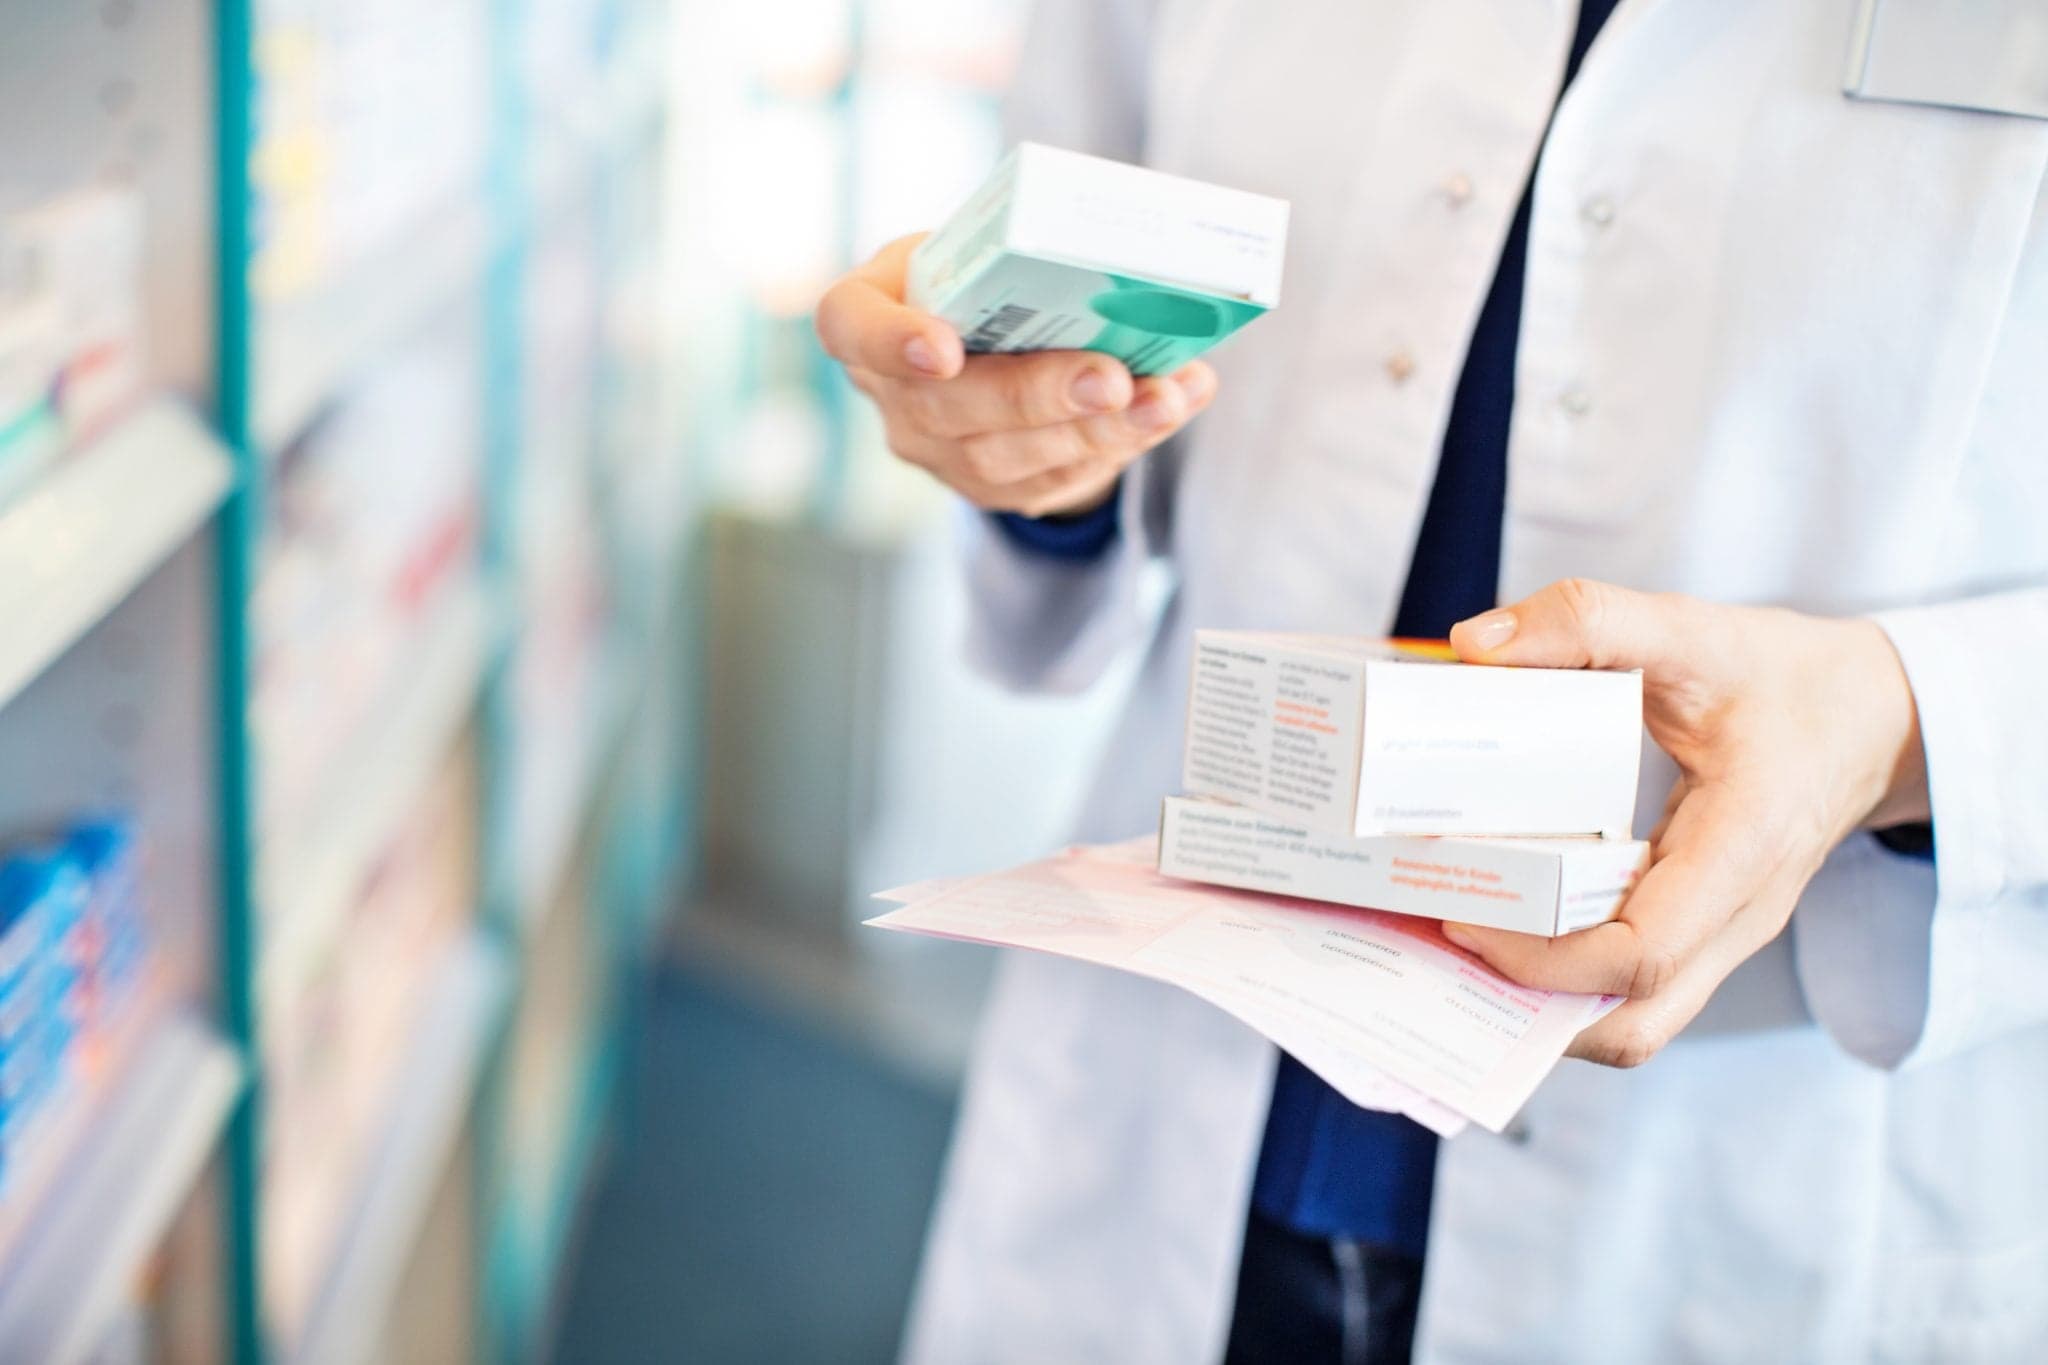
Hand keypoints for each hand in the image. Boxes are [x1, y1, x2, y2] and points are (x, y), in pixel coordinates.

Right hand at [814, 234, 1217, 516]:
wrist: (990, 344)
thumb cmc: (983, 276)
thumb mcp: (979, 244)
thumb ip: (1023, 250)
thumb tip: (1131, 264)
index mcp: (867, 311)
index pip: (849, 326)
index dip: (889, 342)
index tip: (943, 350)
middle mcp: (890, 393)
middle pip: (947, 407)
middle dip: (1037, 396)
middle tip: (1110, 378)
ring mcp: (937, 452)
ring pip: (1007, 457)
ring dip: (1097, 429)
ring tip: (1164, 399)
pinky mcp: (992, 488)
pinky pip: (1053, 478)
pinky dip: (1122, 441)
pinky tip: (1170, 408)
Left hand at [1442, 580, 1930, 1067]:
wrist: (1872, 718)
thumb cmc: (1785, 678)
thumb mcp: (1692, 629)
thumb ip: (1589, 621)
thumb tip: (1475, 645)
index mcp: (1744, 848)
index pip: (1642, 952)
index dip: (1542, 958)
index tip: (1463, 914)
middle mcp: (1739, 916)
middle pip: (1634, 1022)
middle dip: (1528, 1006)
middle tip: (1441, 941)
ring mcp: (1723, 937)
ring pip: (1634, 1020)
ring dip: (1543, 1006)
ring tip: (1457, 948)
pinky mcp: (1703, 933)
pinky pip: (1633, 988)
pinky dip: (1566, 981)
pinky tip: (1504, 931)